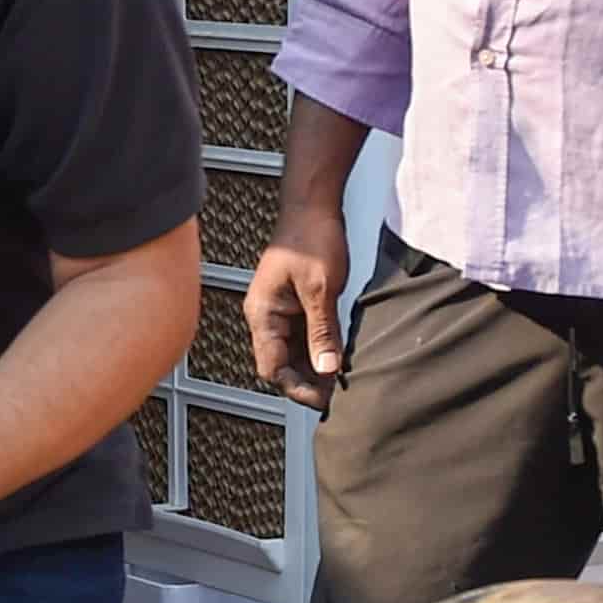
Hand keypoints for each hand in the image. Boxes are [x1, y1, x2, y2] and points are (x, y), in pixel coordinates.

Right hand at [244, 210, 349, 412]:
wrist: (313, 205)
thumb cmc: (311, 237)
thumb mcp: (321, 289)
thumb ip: (323, 332)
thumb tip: (327, 368)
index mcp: (263, 313)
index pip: (272, 366)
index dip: (296, 386)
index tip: (323, 397)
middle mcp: (267, 315)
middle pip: (281, 364)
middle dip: (306, 381)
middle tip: (335, 394)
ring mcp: (281, 310)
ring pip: (293, 352)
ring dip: (314, 367)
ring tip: (339, 380)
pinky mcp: (296, 304)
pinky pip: (304, 336)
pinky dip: (320, 349)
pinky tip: (338, 357)